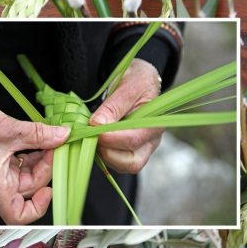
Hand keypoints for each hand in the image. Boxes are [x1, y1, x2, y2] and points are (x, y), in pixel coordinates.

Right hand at [0, 99, 69, 223]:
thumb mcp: (8, 128)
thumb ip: (38, 134)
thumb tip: (62, 136)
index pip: (17, 215)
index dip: (38, 208)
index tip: (48, 189)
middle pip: (29, 191)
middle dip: (45, 169)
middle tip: (54, 146)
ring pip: (27, 177)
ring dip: (40, 160)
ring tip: (47, 140)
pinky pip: (21, 167)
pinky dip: (32, 155)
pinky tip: (38, 140)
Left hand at [90, 59, 162, 173]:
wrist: (137, 83)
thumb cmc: (136, 82)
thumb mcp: (128, 86)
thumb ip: (113, 106)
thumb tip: (97, 124)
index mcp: (154, 124)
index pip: (133, 140)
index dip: (110, 138)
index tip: (93, 128)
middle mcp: (150, 142)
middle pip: (131, 163)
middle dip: (107, 152)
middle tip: (92, 135)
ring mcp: (139, 150)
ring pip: (121, 165)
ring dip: (102, 154)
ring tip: (92, 135)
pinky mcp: (126, 153)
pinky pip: (113, 162)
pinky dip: (100, 154)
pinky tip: (94, 139)